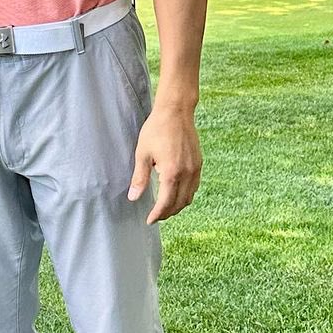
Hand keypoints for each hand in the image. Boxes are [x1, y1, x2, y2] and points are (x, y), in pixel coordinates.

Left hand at [128, 105, 201, 223]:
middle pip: (180, 203)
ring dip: (178, 205)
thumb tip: (134, 197)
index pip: (166, 203)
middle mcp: (187, 174)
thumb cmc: (157, 129)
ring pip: (189, 197)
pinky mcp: (199, 163)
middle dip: (167, 213)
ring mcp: (196, 169)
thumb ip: (139, 178)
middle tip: (155, 216)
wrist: (176, 112)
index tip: (149, 220)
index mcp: (172, 173)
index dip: (157, 214)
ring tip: (164, 208)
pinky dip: (186, 195)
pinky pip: (195, 186)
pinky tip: (176, 193)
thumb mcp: (142, 154)